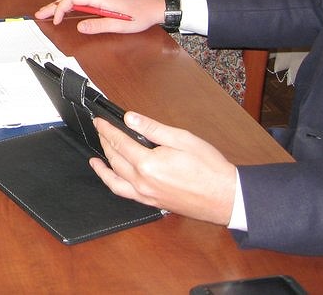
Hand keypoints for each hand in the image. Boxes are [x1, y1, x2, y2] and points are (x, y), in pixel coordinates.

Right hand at [35, 0, 163, 33]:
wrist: (154, 6)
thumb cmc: (140, 15)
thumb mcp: (120, 25)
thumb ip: (99, 25)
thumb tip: (81, 27)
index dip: (60, 9)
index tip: (55, 20)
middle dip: (53, 6)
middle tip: (39, 14)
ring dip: (61, 5)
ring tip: (48, 13)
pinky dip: (71, 5)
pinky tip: (67, 10)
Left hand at [90, 112, 236, 224]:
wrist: (225, 197)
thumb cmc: (209, 168)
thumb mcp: (182, 139)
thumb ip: (153, 129)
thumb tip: (131, 119)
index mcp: (149, 164)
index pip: (119, 142)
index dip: (107, 129)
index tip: (100, 121)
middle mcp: (143, 182)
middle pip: (114, 159)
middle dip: (104, 142)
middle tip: (100, 130)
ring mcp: (146, 195)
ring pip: (115, 178)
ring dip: (104, 164)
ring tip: (97, 154)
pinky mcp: (152, 203)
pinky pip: (124, 193)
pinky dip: (113, 183)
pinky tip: (110, 176)